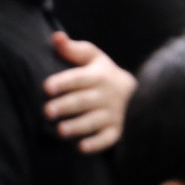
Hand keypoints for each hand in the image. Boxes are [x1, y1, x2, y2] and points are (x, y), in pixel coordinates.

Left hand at [44, 32, 135, 153]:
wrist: (138, 94)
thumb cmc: (104, 75)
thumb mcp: (93, 58)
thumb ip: (73, 49)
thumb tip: (56, 37)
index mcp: (99, 76)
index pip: (79, 78)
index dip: (63, 82)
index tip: (46, 87)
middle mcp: (106, 95)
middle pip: (83, 101)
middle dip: (66, 106)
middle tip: (47, 111)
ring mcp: (113, 115)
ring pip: (93, 121)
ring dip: (77, 126)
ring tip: (61, 130)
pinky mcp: (116, 131)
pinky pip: (107, 139)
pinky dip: (96, 144)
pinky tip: (82, 147)